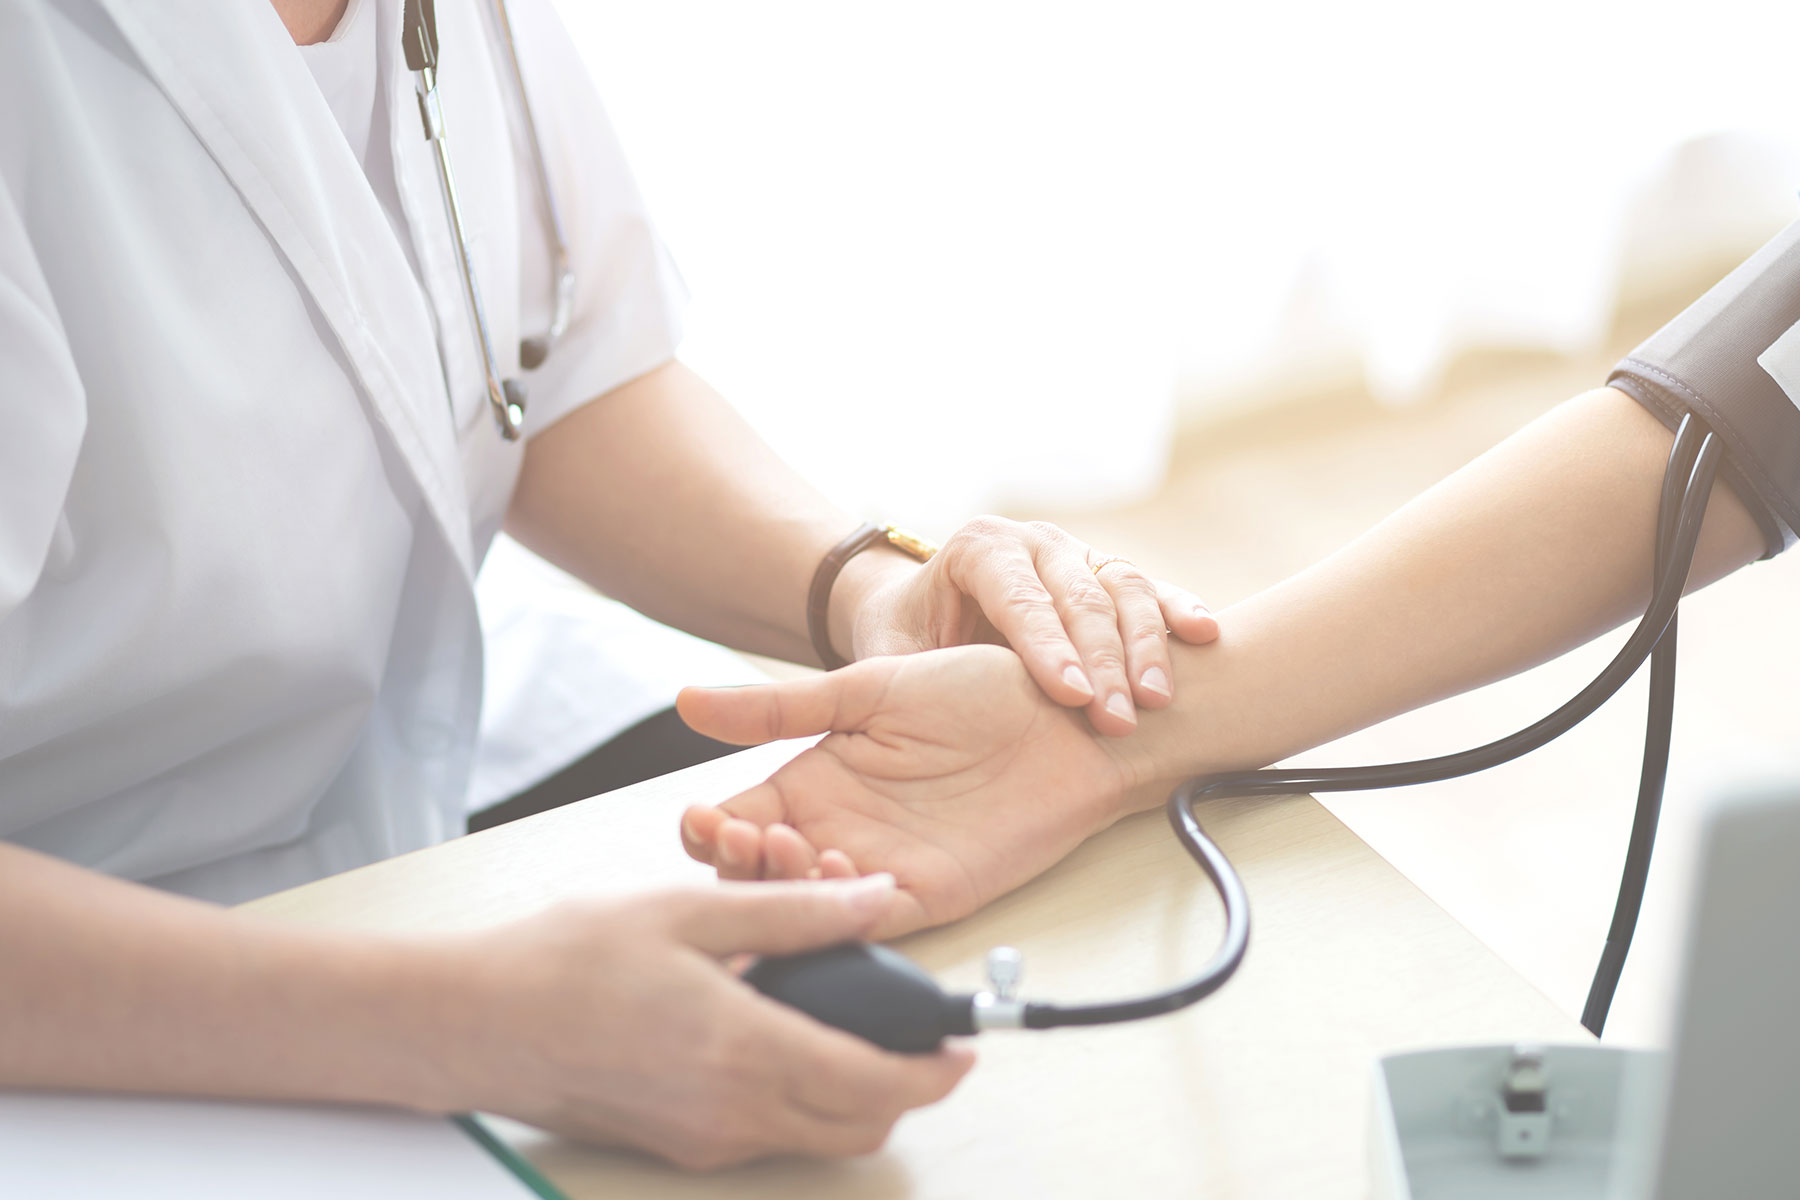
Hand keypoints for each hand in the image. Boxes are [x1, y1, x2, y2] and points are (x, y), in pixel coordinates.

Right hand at [437, 877, 973, 1168]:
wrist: (472, 1021)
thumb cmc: (568, 957)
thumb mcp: (691, 912)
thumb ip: (795, 914)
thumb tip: (875, 901)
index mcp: (744, 1049)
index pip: (875, 1084)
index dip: (933, 1069)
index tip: (961, 1043)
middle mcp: (732, 1112)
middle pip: (860, 1126)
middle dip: (907, 1088)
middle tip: (917, 1035)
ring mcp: (704, 1139)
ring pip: (817, 1135)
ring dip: (854, 1094)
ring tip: (847, 1021)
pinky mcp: (679, 1146)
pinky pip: (769, 1133)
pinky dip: (801, 1099)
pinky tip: (781, 1037)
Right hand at [676, 645, 1136, 936]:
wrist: (1067, 712)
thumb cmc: (979, 690)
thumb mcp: (867, 687)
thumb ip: (780, 707)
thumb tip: (687, 699)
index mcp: (813, 781)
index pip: (737, 821)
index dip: (709, 830)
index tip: (702, 818)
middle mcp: (838, 830)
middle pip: (760, 876)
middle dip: (737, 867)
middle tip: (741, 840)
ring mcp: (880, 867)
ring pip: (806, 906)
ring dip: (783, 889)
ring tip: (787, 848)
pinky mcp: (928, 894)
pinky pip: (868, 919)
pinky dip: (842, 910)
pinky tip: (836, 872)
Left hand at [845, 517, 1216, 735]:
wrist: (925, 610)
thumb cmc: (907, 644)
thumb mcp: (887, 661)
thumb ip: (889, 684)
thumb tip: (878, 715)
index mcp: (978, 549)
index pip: (1019, 596)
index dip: (1046, 647)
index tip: (1069, 697)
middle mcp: (1032, 541)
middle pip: (1078, 593)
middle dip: (1102, 657)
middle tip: (1118, 717)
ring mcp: (1077, 554)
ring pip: (1123, 587)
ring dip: (1147, 643)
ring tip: (1160, 698)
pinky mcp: (1109, 575)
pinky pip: (1153, 589)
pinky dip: (1179, 610)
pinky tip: (1205, 635)